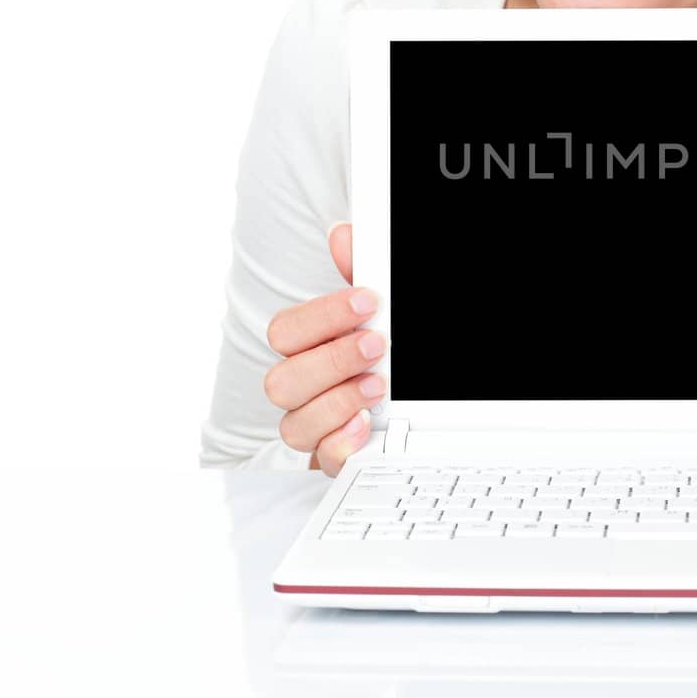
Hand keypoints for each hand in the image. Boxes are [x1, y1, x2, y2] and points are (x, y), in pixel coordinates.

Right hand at [262, 223, 386, 475]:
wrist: (415, 406)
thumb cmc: (382, 353)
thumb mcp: (377, 312)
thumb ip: (359, 274)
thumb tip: (343, 235)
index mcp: (306, 349)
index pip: (285, 331)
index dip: (323, 316)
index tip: (367, 301)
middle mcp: (302, 388)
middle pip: (280, 381)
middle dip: (331, 361)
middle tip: (376, 345)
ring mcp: (315, 427)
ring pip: (294, 425)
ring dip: (338, 402)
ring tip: (378, 387)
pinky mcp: (334, 458)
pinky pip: (321, 463)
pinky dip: (342, 445)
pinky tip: (366, 426)